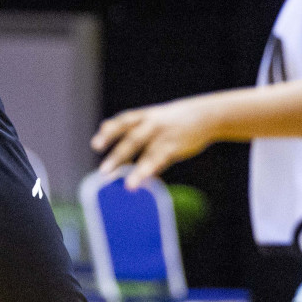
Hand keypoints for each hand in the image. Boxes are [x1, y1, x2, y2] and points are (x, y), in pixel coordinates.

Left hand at [91, 98, 216, 188]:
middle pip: (132, 139)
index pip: (123, 121)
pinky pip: (163, 160)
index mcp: (144, 116)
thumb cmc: (173, 121)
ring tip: (128, 186)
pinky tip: (143, 183)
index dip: (109, 132)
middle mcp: (152, 124)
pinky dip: (153, 171)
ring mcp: (165, 135)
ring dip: (138, 170)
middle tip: (103, 171)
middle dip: (118, 156)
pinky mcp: (176, 146)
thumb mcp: (154, 121)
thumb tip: (113, 149)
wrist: (205, 115)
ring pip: (149, 153)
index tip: (96, 145)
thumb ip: (135, 136)